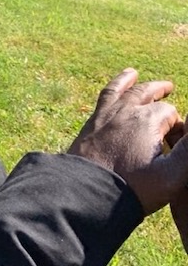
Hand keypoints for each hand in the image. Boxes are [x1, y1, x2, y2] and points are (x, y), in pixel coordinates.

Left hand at [67, 68, 187, 213]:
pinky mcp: (91, 123)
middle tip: (169, 87)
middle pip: (145, 94)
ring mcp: (105, 115)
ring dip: (130, 82)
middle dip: (158, 91)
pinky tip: (112, 89)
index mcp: (147, 121)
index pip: (170, 114)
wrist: (89, 192)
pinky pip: (101, 98)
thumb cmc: (133, 187)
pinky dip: (110, 88)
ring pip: (120, 91)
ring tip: (134, 73)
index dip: (176, 126)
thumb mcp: (172, 175)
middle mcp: (125, 112)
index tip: (175, 142)